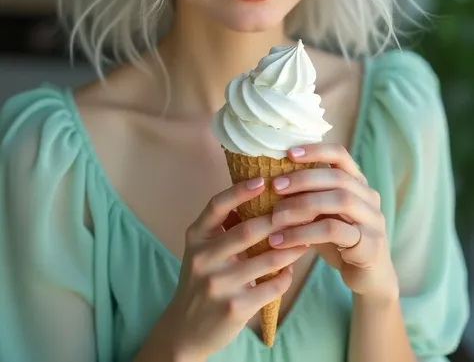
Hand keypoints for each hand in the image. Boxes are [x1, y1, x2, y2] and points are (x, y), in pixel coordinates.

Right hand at [163, 178, 307, 359]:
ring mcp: (219, 284)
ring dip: (292, 248)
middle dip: (279, 219)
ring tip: (306, 239)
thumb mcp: (203, 248)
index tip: (263, 180)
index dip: (240, 191)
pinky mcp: (235, 308)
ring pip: (268, 259)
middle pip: (248, 230)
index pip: (217, 205)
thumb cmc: (202, 279)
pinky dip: (286, 276)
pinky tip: (291, 269)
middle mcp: (204, 258)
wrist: (185, 329)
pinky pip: (272, 286)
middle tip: (302, 210)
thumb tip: (260, 193)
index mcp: (196, 237)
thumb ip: (224, 226)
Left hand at [267, 144, 398, 302]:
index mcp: (358, 183)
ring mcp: (373, 220)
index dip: (316, 150)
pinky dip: (305, 233)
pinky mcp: (370, 245)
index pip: (341, 155)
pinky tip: (283, 241)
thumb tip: (270, 181)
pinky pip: (335, 231)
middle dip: (303, 179)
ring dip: (302, 207)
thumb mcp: (322, 215)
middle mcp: (369, 197)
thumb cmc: (338, 242)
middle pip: (338, 177)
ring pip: (339, 201)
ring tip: (275, 217)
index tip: (289, 153)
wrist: (368, 279)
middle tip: (275, 187)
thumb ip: (308, 197)